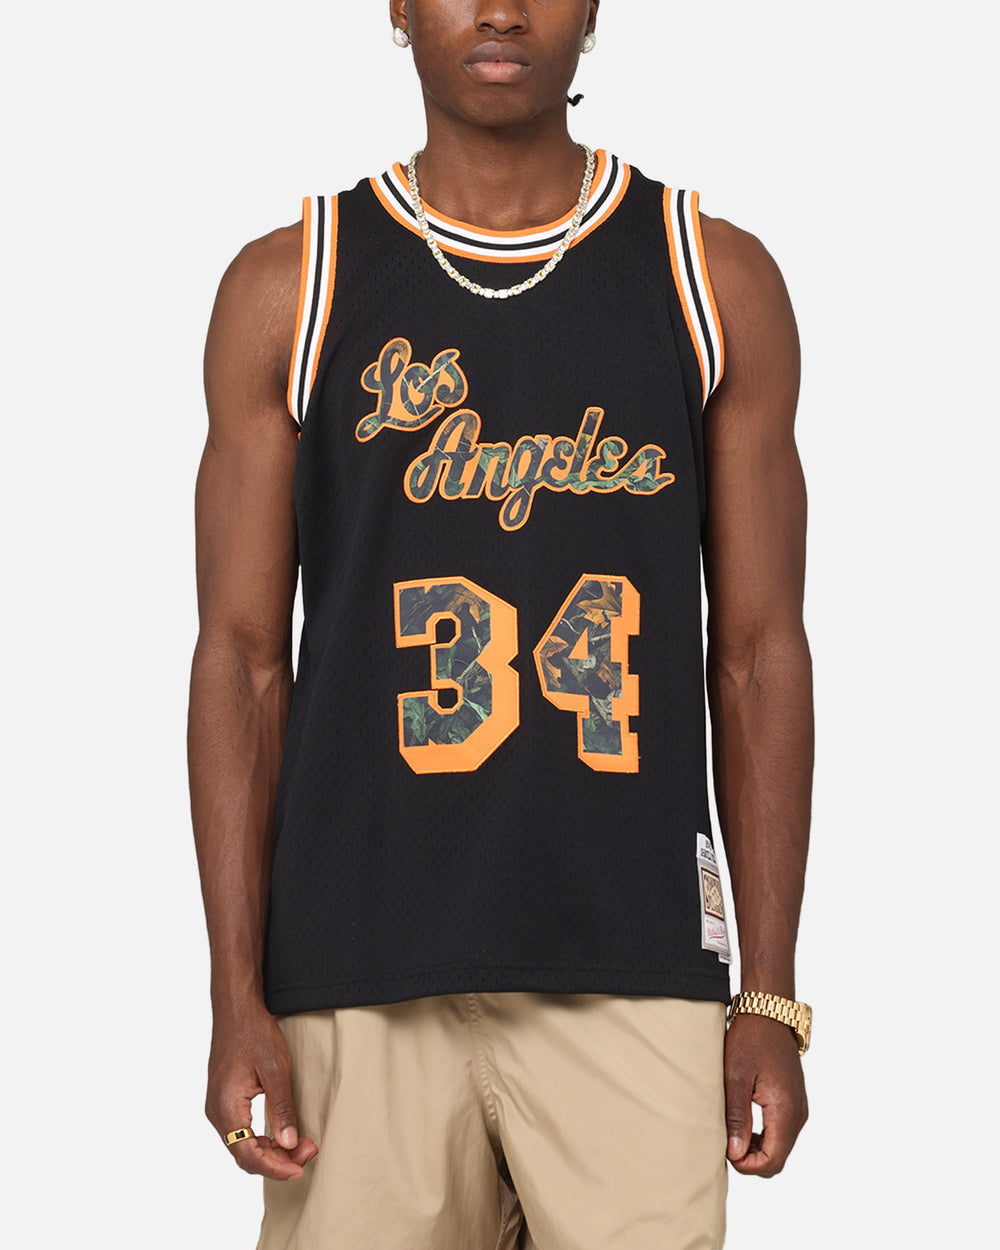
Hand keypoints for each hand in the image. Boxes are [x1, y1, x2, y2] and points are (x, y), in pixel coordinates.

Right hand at [205, 1003, 318, 1179]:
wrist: (236, 1010)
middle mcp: (217, 1113)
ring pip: (243, 1145)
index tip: (300, 1169)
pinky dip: (262, 1138)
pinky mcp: (224, 1101)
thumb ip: (281, 1108)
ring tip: (301, 1144)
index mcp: (226, 1108)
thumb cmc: (254, 1033)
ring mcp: (218, 1107)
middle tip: (308, 1152)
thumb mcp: (275, 1069)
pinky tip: (282, 1134)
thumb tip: (289, 1143)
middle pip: (245, 1154)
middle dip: (277, 1160)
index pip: (248, 1154)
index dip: (275, 1167)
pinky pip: (240, 1131)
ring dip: (271, 1150)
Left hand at [724, 1012, 807, 1176]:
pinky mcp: (794, 1102)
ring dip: (756, 1148)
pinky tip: (743, 1122)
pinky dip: (763, 1136)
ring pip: (780, 1147)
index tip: (725, 1150)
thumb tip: (735, 1154)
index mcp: (786, 1110)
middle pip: (777, 1158)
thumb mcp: (735, 1077)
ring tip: (731, 1130)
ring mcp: (798, 1108)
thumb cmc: (750, 1039)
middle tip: (725, 1141)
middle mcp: (798, 1114)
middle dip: (751, 1160)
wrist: (768, 1013)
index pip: (772, 1161)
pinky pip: (781, 1132)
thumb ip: (738, 1118)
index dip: (747, 1165)